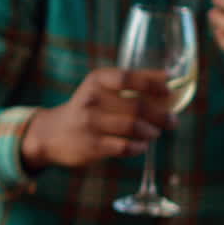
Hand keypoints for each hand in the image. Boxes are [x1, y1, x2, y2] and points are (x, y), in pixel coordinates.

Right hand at [21, 68, 173, 169]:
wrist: (51, 134)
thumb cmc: (87, 108)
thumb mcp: (100, 88)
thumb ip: (131, 82)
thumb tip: (170, 78)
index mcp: (96, 80)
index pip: (127, 77)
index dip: (152, 83)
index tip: (168, 91)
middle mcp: (91, 99)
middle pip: (137, 106)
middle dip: (161, 115)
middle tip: (172, 121)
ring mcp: (90, 123)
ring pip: (134, 127)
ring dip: (151, 132)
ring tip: (154, 133)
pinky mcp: (92, 145)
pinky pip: (126, 147)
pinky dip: (139, 147)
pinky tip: (140, 145)